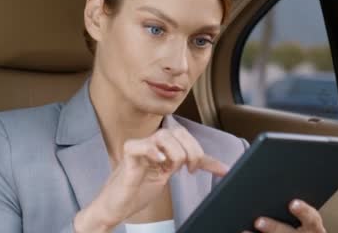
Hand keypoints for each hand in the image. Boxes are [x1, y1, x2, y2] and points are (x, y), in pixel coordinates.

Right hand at [74, 126, 227, 232]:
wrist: (116, 206)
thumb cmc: (138, 189)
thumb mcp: (169, 176)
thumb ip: (189, 166)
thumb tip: (220, 167)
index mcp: (162, 146)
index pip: (187, 138)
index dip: (203, 153)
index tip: (221, 170)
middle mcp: (152, 144)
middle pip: (178, 132)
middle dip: (191, 150)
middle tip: (191, 169)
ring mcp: (139, 149)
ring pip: (162, 136)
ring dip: (175, 152)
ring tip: (173, 168)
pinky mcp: (127, 159)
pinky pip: (137, 146)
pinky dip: (151, 150)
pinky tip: (160, 161)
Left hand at [243, 199, 325, 232]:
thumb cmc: (302, 223)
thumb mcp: (304, 214)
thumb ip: (295, 202)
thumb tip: (276, 176)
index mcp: (313, 227)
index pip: (312, 219)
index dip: (304, 211)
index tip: (292, 203)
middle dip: (275, 228)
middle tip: (259, 221)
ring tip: (243, 231)